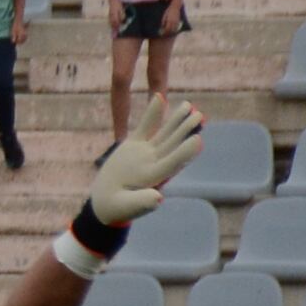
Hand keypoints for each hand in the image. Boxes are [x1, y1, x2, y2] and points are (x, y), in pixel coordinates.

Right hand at [86, 95, 210, 225]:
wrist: (106, 203)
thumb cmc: (117, 208)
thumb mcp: (126, 206)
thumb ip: (141, 202)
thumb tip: (158, 199)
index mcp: (155, 178)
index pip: (172, 163)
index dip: (185, 152)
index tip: (198, 140)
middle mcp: (154, 162)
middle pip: (173, 144)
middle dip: (185, 130)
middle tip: (200, 117)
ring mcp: (146, 153)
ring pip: (163, 133)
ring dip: (176, 120)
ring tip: (189, 105)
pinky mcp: (134, 146)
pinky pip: (145, 126)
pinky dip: (152, 113)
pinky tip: (160, 97)